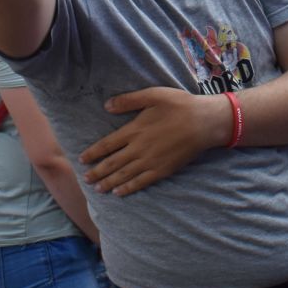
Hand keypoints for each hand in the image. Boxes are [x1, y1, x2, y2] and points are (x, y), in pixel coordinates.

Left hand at [79, 87, 225, 194]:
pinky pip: (141, 182)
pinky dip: (128, 188)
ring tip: (97, 189)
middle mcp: (139, 148)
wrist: (204, 123)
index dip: (93, 153)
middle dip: (97, 172)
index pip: (107, 144)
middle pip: (113, 163)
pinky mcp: (162, 170)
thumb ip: (129, 101)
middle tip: (85, 179)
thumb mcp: (153, 95)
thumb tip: (107, 106)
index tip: (82, 160)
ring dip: (108, 183)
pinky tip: (119, 192)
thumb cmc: (180, 105)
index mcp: (135, 129)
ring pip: (124, 175)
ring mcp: (151, 161)